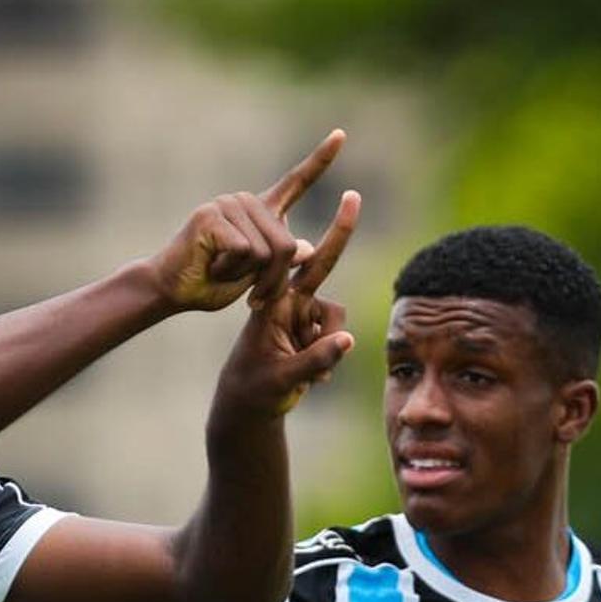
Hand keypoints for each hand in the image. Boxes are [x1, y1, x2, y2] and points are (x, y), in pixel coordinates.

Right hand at [148, 130, 346, 312]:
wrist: (172, 290)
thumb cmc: (212, 283)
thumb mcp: (257, 276)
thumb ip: (282, 261)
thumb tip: (307, 248)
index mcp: (262, 210)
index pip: (297, 181)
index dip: (321, 159)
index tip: (341, 135)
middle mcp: (247, 201)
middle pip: (287, 245)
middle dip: (273, 280)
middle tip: (251, 295)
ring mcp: (228, 205)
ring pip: (266, 253)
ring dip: (247, 277)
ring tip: (220, 271)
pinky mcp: (212, 217)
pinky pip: (244, 252)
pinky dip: (230, 271)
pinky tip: (211, 265)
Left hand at [214, 189, 361, 419]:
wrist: (247, 405)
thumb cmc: (255, 390)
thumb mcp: (282, 379)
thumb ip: (314, 359)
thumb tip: (350, 339)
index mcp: (277, 302)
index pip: (306, 263)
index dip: (331, 233)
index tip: (349, 196)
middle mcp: (291, 302)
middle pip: (324, 267)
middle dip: (339, 235)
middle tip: (353, 197)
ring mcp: (303, 317)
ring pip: (337, 321)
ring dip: (328, 348)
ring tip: (307, 375)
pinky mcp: (312, 332)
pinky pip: (337, 339)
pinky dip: (329, 359)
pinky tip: (312, 379)